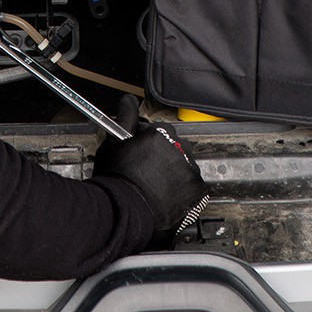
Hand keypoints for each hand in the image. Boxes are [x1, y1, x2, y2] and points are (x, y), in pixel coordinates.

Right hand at [94, 96, 208, 238]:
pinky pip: (194, 189)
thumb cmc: (116, 179)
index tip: (144, 155)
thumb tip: (128, 101)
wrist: (124, 211)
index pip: (160, 133)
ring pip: (185, 169)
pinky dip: (184, 194)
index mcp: (160, 134)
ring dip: (175, 176)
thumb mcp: (113, 143)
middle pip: (175, 149)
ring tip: (157, 189)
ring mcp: (190, 170)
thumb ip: (125, 118)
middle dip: (164, 159)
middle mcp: (179, 149)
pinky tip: (168, 199)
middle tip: (148, 174)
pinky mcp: (198, 191)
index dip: (149, 145)